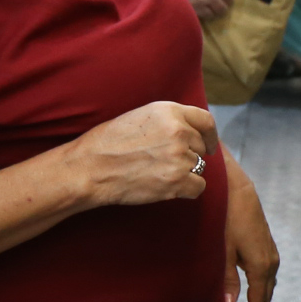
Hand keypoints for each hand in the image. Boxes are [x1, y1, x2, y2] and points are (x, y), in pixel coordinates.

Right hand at [65, 101, 214, 206]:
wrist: (90, 168)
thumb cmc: (108, 143)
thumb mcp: (141, 117)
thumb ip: (169, 121)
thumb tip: (192, 132)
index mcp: (170, 111)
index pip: (206, 121)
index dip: (210, 136)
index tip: (209, 146)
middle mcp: (179, 131)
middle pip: (201, 148)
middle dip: (189, 156)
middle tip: (164, 163)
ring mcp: (179, 156)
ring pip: (199, 168)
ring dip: (183, 174)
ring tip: (156, 173)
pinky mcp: (176, 180)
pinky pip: (198, 187)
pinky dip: (186, 190)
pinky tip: (166, 187)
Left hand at [221, 156, 278, 301]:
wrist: (237, 191)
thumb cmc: (226, 219)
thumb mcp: (222, 250)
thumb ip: (226, 277)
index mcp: (261, 267)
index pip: (258, 300)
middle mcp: (271, 262)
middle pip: (265, 295)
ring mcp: (270, 253)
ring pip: (267, 284)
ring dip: (258, 300)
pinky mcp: (266, 246)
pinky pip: (266, 274)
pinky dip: (259, 287)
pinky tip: (249, 289)